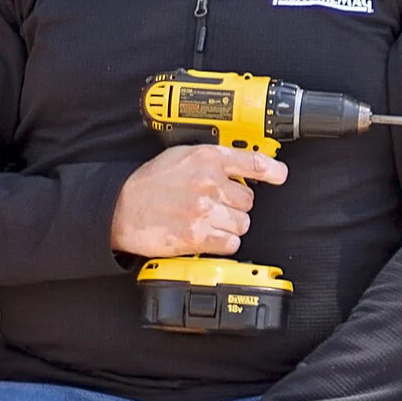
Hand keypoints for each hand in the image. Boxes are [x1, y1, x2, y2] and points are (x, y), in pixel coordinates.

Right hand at [110, 145, 287, 258]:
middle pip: (249, 199)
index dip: (272, 169)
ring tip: (208, 220)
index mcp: (206, 158)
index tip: (280, 174)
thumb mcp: (181, 157)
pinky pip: (231, 243)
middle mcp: (209, 182)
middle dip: (235, 204)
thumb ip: (212, 160)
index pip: (252, 161)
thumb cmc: (149, 184)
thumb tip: (241, 167)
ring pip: (243, 223)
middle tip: (214, 205)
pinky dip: (222, 242)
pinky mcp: (199, 236)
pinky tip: (206, 235)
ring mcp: (205, 210)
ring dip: (230, 225)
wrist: (120, 208)